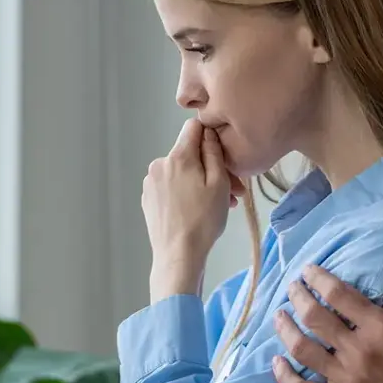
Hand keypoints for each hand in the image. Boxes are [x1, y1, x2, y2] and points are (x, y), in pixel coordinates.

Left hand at [143, 120, 237, 301]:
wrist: (178, 255)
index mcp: (177, 157)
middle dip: (212, 167)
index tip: (223, 155)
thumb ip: (213, 153)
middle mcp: (159, 165)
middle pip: (190, 154)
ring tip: (220, 205)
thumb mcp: (218, 183)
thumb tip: (208, 133)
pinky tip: (200, 210)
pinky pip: (172, 186)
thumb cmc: (203, 221)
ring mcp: (151, 183)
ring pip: (182, 172)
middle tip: (234, 191)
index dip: (211, 136)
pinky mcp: (149, 199)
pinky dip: (187, 193)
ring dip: (202, 182)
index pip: (194, 127)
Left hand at [271, 245, 382, 382]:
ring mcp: (345, 380)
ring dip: (285, 330)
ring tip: (278, 316)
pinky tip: (276, 362)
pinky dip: (284, 376)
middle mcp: (358, 351)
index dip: (318, 278)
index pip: (338, 294)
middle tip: (291, 288)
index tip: (307, 271)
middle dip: (297, 297)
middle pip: (314, 317)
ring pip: (302, 350)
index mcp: (380, 327)